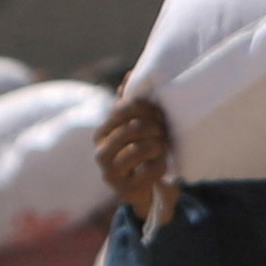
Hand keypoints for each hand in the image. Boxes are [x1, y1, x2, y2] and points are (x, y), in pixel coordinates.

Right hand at [95, 96, 184, 227]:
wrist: (148, 191)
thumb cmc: (144, 152)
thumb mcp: (139, 127)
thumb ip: (132, 105)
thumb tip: (129, 74)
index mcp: (103, 131)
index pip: (122, 109)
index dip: (147, 108)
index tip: (161, 115)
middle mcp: (100, 150)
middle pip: (134, 127)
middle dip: (156, 128)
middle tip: (164, 133)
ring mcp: (109, 171)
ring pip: (140, 148)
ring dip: (159, 146)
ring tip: (163, 148)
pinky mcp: (123, 189)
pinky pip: (150, 170)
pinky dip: (162, 165)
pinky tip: (163, 165)